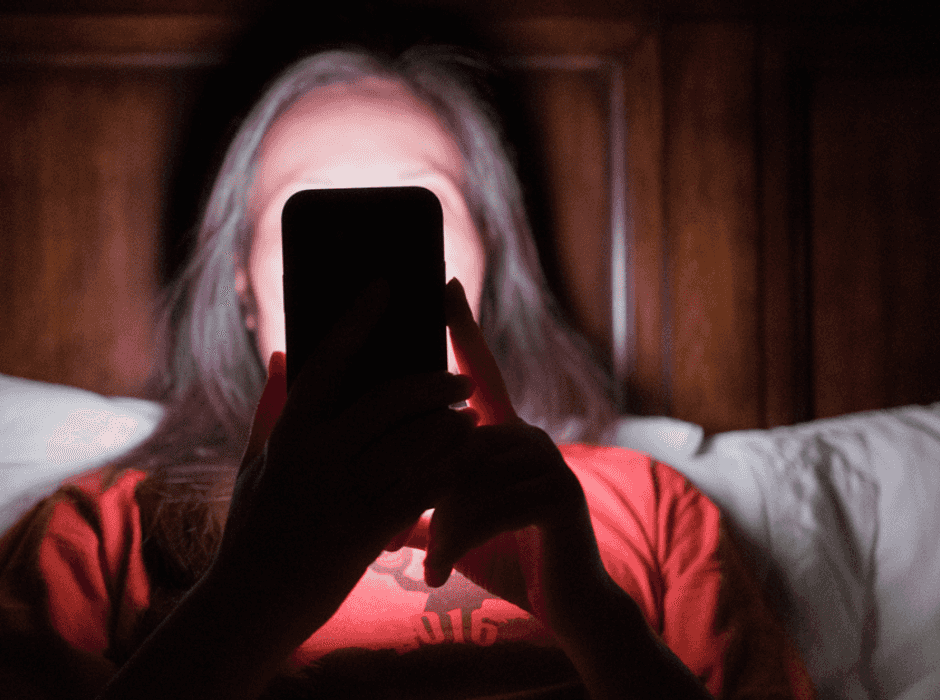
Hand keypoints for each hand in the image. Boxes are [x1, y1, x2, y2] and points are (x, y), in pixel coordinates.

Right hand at [214, 281, 476, 630]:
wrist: (252, 605)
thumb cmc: (251, 531)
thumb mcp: (253, 465)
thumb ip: (271, 407)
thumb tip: (283, 353)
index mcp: (288, 435)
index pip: (327, 362)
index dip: (357, 320)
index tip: (385, 286)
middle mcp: (317, 458)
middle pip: (388, 400)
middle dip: (431, 383)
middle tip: (459, 380)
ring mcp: (344, 495)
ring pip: (415, 443)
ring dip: (450, 425)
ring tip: (470, 416)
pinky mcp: (368, 532)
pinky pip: (422, 490)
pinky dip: (448, 470)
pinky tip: (466, 460)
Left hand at [414, 279, 614, 635]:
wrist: (567, 607)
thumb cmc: (505, 557)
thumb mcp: (454, 523)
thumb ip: (421, 496)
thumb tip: (372, 480)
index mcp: (502, 434)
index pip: (478, 372)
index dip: (463, 329)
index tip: (444, 282)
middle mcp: (528, 436)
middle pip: (452, 442)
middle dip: (419, 493)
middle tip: (394, 541)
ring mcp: (548, 462)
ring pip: (465, 477)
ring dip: (439, 528)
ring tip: (429, 567)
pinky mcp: (558, 496)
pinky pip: (488, 506)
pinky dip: (457, 543)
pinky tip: (440, 574)